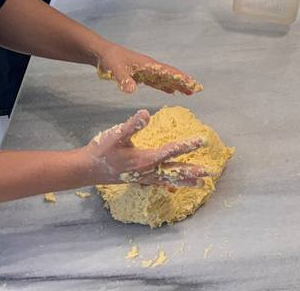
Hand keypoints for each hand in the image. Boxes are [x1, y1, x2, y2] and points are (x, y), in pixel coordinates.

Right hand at [83, 110, 211, 188]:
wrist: (88, 169)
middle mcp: (148, 171)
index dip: (187, 145)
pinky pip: (160, 183)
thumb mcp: (116, 135)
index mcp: (145, 159)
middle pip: (175, 171)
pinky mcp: (140, 180)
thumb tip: (147, 113)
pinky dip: (171, 184)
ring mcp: (144, 177)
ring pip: (170, 180)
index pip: (171, 151)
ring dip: (186, 181)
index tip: (202, 140)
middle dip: (193, 171)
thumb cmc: (102, 150)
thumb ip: (133, 124)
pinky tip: (176, 186)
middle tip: (210, 173)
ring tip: (202, 184)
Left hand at [95, 42, 201, 94]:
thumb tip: (132, 90)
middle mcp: (150, 67)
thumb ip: (124, 79)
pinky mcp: (141, 75)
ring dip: (177, 85)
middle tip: (196, 89)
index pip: (167, 71)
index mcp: (148, 64)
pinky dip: (166, 87)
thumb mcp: (115, 69)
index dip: (180, 77)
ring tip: (189, 92)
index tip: (192, 82)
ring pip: (165, 79)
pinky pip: (157, 82)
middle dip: (183, 82)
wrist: (103, 53)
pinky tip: (171, 92)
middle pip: (170, 75)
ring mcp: (146, 71)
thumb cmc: (110, 59)